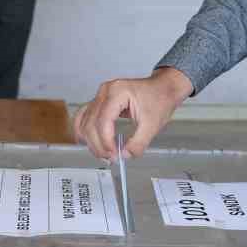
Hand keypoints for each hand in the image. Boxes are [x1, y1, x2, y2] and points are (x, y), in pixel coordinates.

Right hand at [73, 67, 192, 159]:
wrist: (163, 88)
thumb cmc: (159, 99)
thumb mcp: (153, 125)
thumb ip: (138, 143)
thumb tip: (124, 155)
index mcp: (118, 92)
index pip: (103, 120)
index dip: (106, 141)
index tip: (114, 155)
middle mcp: (105, 91)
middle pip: (91, 123)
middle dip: (98, 144)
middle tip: (110, 158)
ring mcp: (101, 95)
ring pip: (85, 121)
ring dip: (90, 141)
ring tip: (103, 154)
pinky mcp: (100, 101)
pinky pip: (85, 116)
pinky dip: (84, 131)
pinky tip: (86, 142)